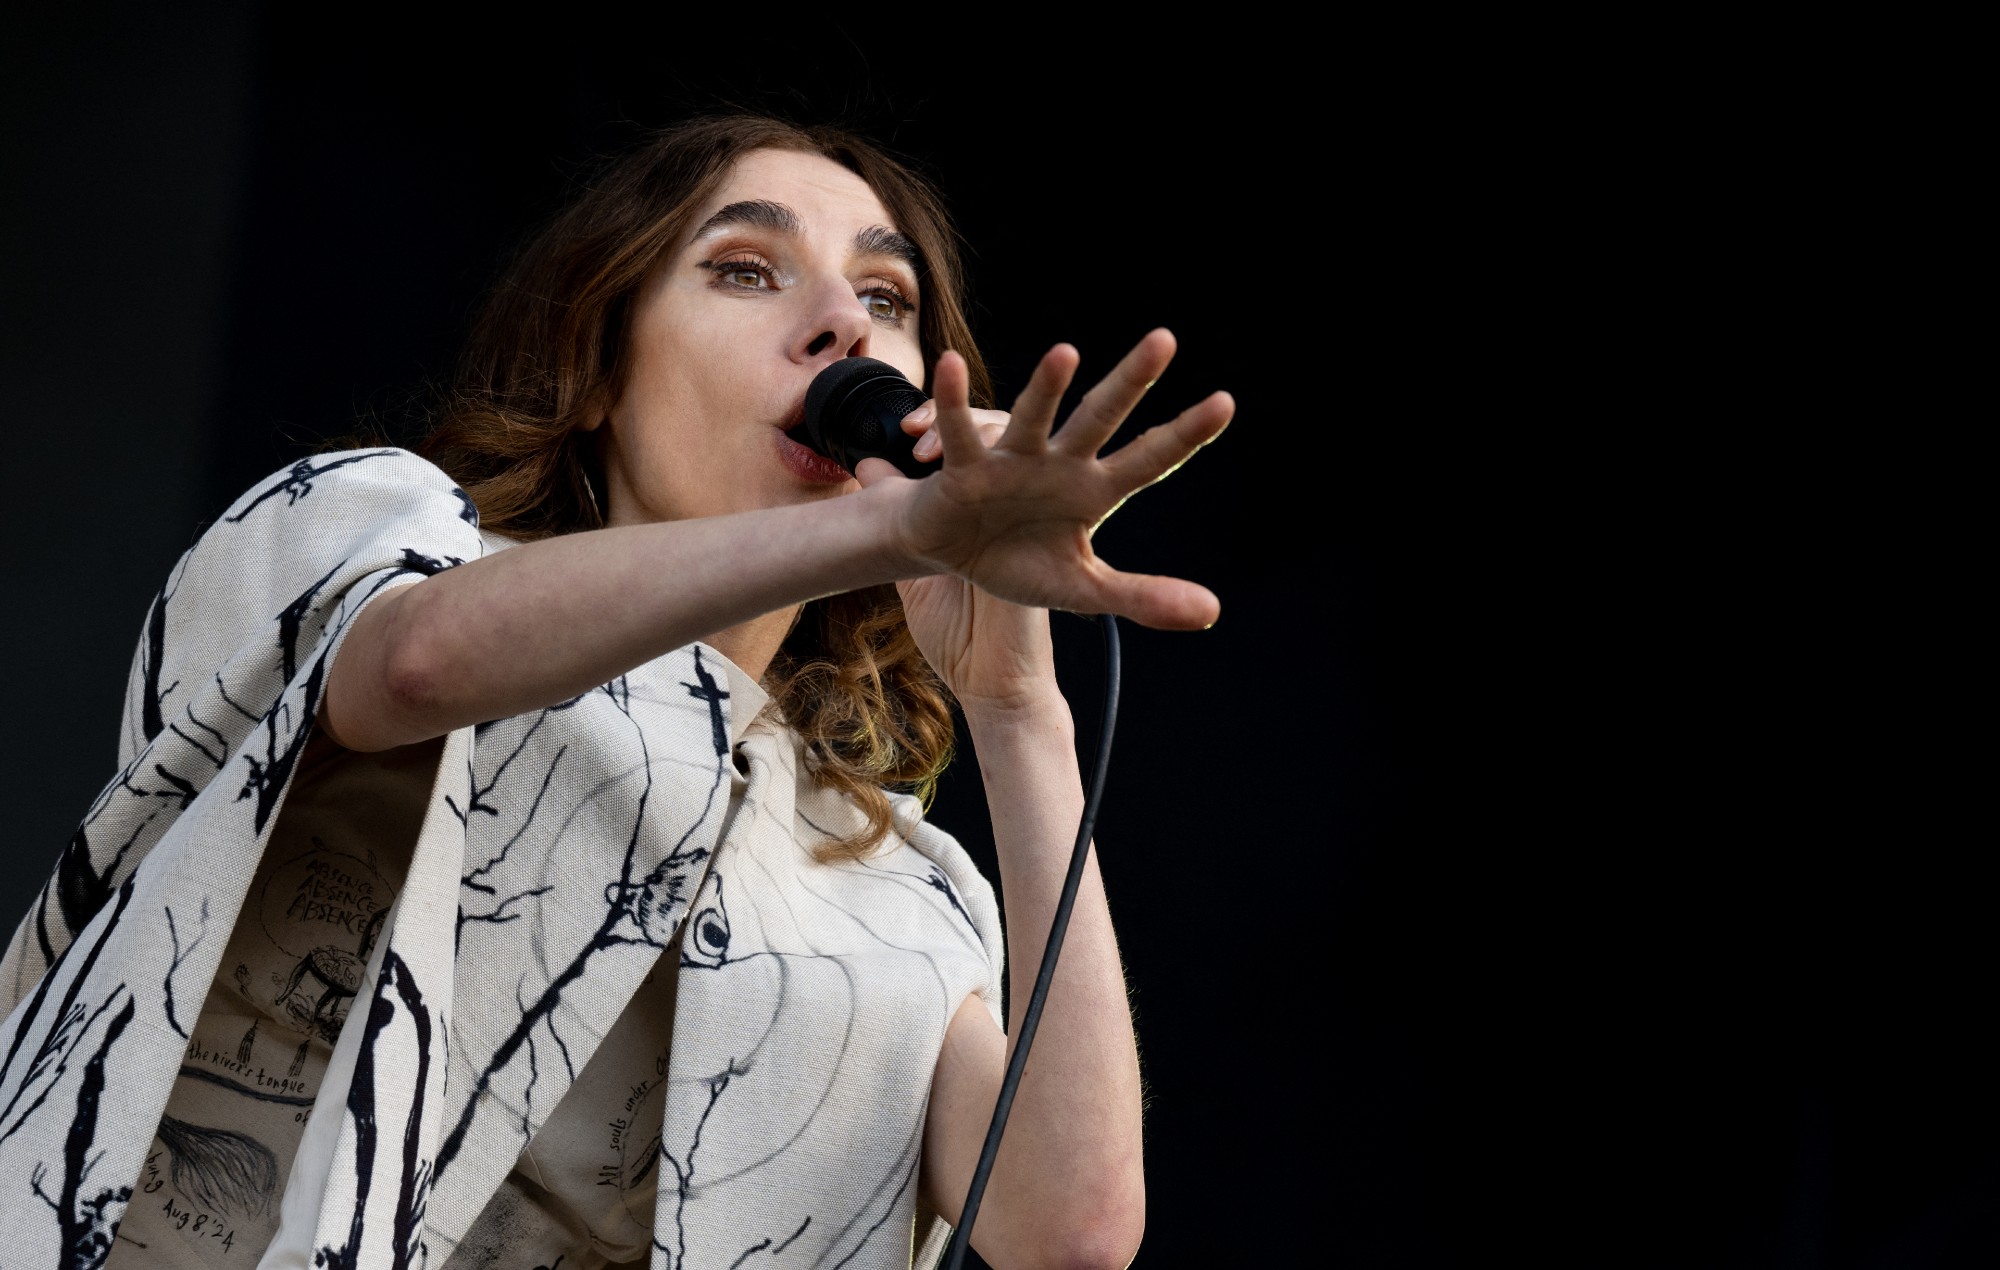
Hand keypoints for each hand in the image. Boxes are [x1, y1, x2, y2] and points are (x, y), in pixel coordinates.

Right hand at [857, 328, 1232, 705]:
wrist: (951, 554)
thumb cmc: (1018, 560)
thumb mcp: (1083, 589)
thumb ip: (1143, 597)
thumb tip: (1211, 610)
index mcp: (1094, 489)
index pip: (1150, 459)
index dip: (1185, 434)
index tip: (1225, 402)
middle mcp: (1060, 462)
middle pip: (1099, 417)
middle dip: (1130, 382)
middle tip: (1164, 340)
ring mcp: (1012, 459)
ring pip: (1033, 417)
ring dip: (1047, 388)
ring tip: (1065, 353)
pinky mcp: (963, 467)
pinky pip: (962, 432)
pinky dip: (954, 403)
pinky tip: (950, 366)